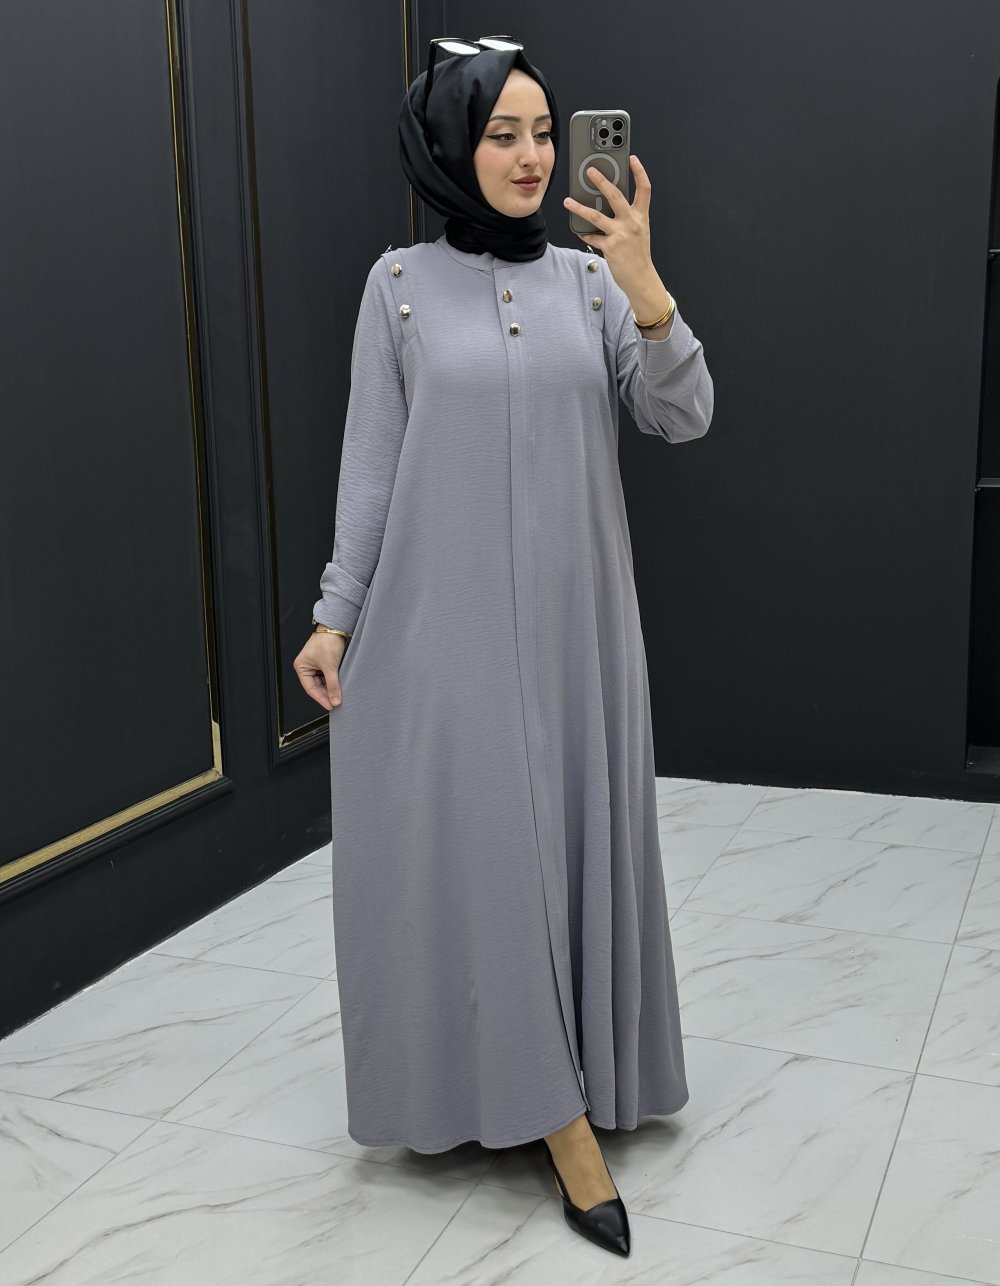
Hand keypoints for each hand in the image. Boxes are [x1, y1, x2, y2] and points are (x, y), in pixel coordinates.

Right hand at [293, 633, 346, 710]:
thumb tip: (335, 700)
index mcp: (301, 667)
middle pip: (316, 686)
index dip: (321, 698)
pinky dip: (333, 682)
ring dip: (331, 688)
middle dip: (326, 694)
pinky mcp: (325, 662)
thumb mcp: (330, 667)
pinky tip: (340, 687)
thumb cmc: (327, 642)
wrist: (336, 627)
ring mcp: (316, 664)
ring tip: (339, 696)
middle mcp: (307, 666)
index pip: (310, 688)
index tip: (331, 706)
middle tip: (336, 703)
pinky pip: (328, 676)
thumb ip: (333, 685)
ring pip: (323, 682)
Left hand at [563, 155, 653, 297]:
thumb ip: (628, 217)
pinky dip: (584, 234)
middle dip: (601, 180)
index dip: (639, 172)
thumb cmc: (638, 255)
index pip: (644, 189)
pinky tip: (580, 231)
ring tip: (568, 201)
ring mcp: (620, 234)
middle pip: (615, 195)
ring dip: (579, 207)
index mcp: (641, 216)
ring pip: (595, 215)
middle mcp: (631, 222)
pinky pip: (592, 237)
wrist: (641, 278)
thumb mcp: (639, 231)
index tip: (632, 159)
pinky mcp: (610, 247)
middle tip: (589, 171)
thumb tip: (609, 206)